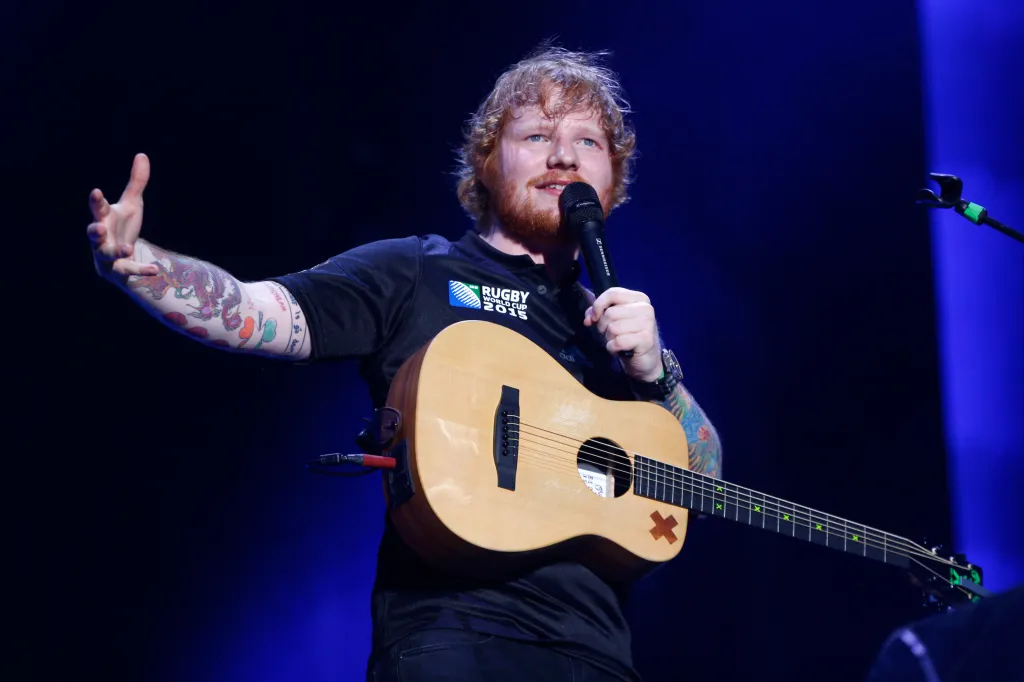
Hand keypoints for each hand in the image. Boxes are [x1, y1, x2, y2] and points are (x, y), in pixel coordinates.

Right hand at [86, 153, 159, 279]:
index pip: (97, 208)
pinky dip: (141, 270)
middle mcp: (101, 236)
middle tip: (96, 227)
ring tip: (128, 248)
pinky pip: (128, 270)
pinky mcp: (118, 269)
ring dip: (116, 251)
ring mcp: (107, 254)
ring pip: (106, 254)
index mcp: (104, 218)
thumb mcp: (132, 204)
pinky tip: (156, 270)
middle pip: (92, 233)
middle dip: (93, 231)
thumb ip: (136, 183)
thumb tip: (142, 154)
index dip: (96, 201)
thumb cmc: (122, 226)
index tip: (96, 192)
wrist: (121, 258)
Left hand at [583, 287, 662, 381]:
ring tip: (617, 341)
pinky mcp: (646, 339)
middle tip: (611, 334)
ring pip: (613, 328)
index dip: (598, 305)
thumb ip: (598, 313)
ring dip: (609, 338)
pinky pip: (618, 342)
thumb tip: (588, 318)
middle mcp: (645, 308)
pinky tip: (620, 350)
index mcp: (639, 298)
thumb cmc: (628, 336)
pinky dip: (613, 348)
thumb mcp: (613, 320)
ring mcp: (648, 323)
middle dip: (603, 326)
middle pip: (610, 313)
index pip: (613, 293)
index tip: (594, 318)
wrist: (645, 359)